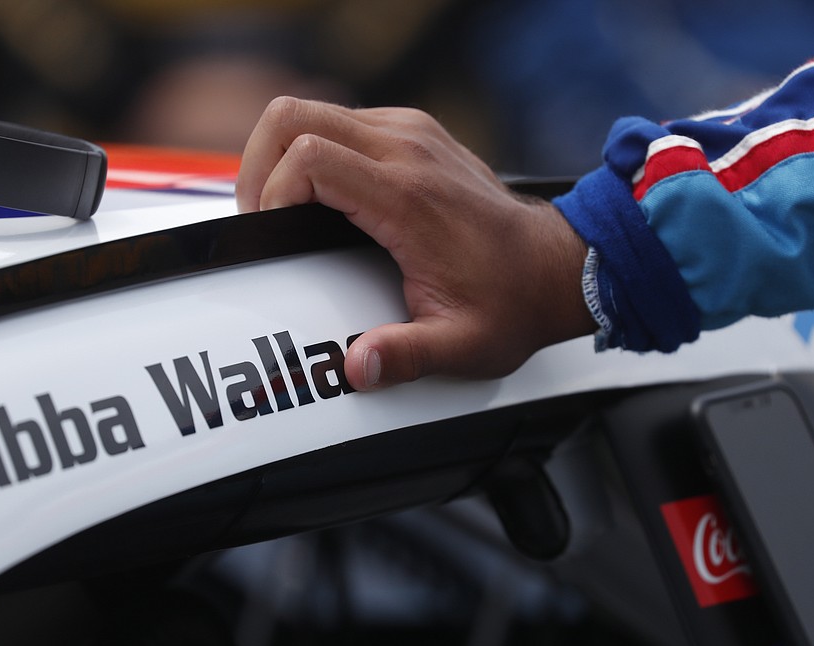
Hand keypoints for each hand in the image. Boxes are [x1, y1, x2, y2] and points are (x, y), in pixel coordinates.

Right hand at [236, 97, 594, 390]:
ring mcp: (411, 133)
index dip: (271, 194)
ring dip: (281, 155)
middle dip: (257, 165)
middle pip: (293, 116)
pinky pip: (340, 120)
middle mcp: (407, 150)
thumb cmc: (510, 303)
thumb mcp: (461, 345)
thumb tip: (358, 367)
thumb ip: (405, 356)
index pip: (308, 158)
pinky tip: (321, 197)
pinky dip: (314, 150)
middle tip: (262, 217)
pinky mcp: (414, 132)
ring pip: (311, 110)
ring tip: (282, 209)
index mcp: (408, 198)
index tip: (274, 235)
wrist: (557, 268)